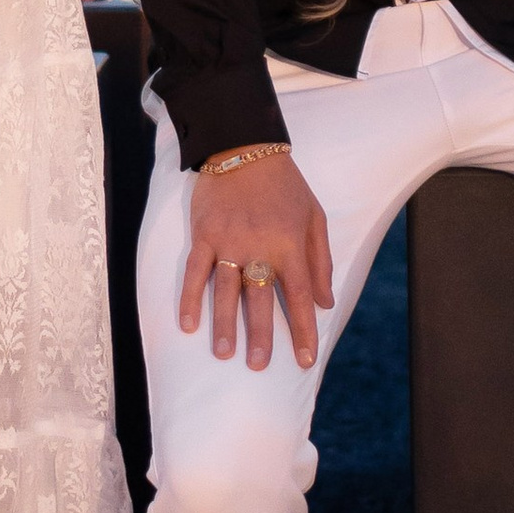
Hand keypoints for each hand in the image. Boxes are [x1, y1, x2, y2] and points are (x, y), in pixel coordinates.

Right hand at [179, 147, 333, 371]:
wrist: (243, 147)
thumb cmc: (285, 185)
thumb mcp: (314, 216)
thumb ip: (321, 260)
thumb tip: (326, 302)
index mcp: (290, 244)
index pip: (300, 295)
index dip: (304, 330)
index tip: (306, 360)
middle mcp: (259, 246)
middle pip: (261, 299)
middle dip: (261, 336)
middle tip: (259, 366)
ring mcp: (228, 242)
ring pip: (227, 290)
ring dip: (225, 324)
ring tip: (224, 354)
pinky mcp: (204, 235)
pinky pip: (195, 271)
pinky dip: (190, 298)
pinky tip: (187, 323)